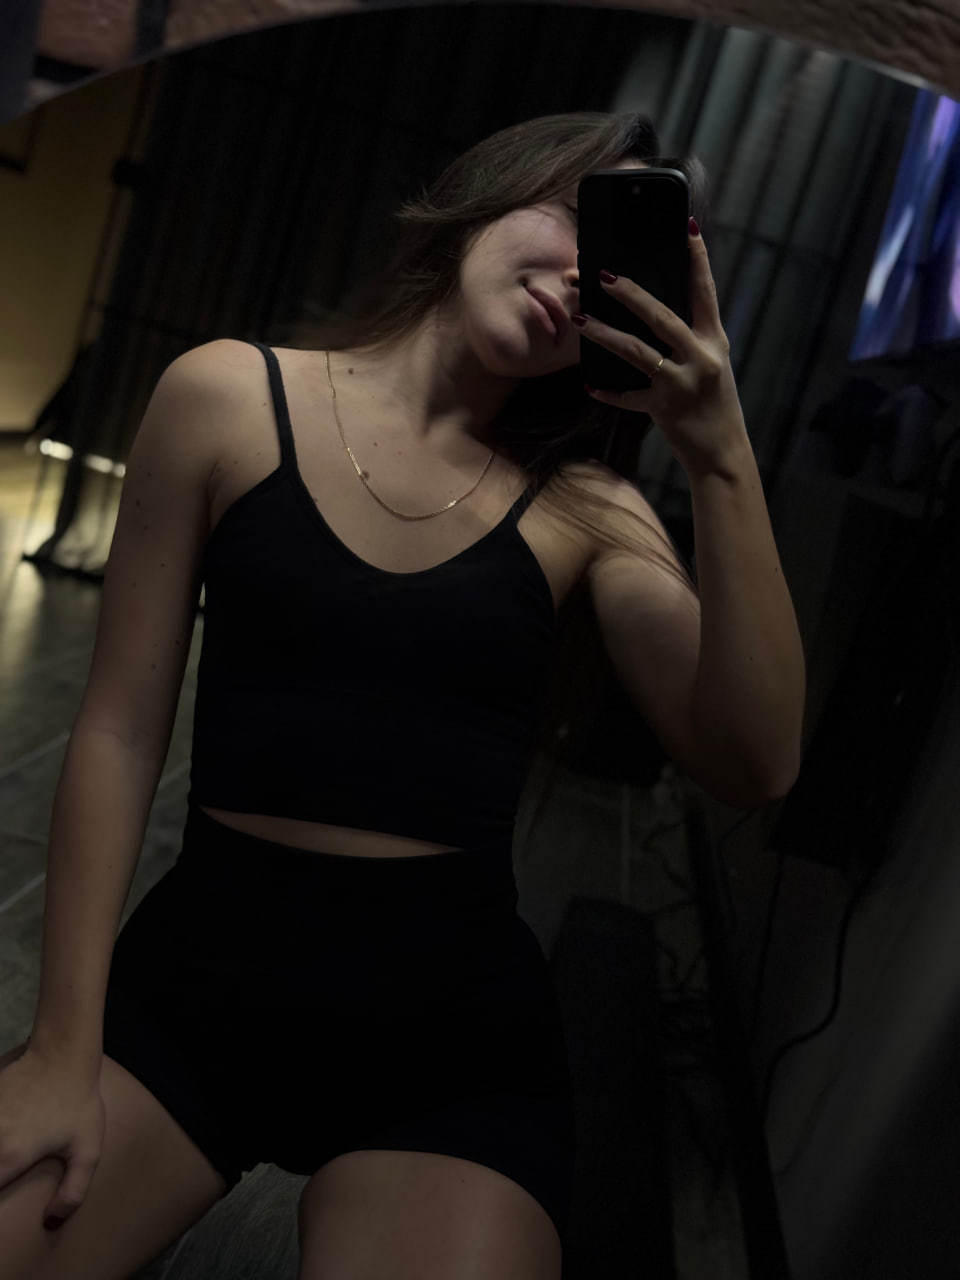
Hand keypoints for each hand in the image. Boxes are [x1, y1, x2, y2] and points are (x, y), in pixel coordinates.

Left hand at [577, 224, 749, 478]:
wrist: (724, 454)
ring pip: (638, 351)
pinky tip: (590, 386)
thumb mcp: (711, 366)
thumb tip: (655, 312)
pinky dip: (609, 392)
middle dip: (631, 294)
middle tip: (602, 275)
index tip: (687, 227)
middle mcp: (702, 357)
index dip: (697, 258)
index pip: (705, 291)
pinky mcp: (666, 409)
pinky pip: (629, 397)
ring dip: (606, 334)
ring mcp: (683, 383)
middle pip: (663, 316)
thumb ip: (690, 341)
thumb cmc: (714, 406)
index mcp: (714, 341)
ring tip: (581, 320)